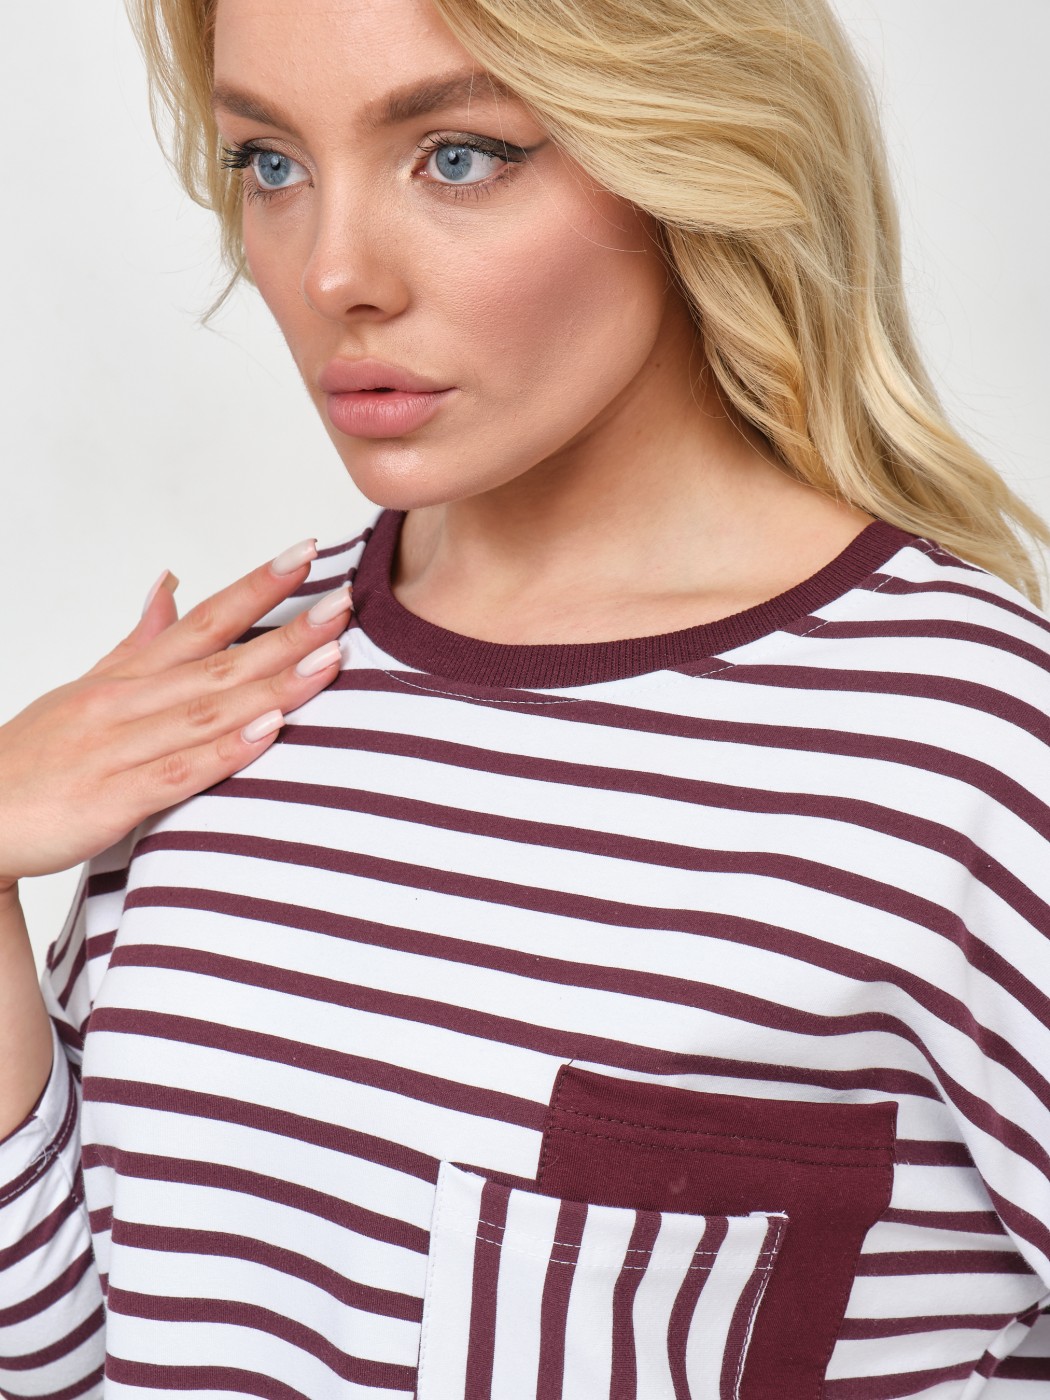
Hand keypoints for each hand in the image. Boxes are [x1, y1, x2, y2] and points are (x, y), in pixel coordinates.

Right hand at [0, 539, 351, 893]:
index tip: (306, 553)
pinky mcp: (111, 798)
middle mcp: (126, 702)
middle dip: (287, 631)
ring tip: (329, 658)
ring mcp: (118, 748)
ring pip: (209, 710)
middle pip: (219, 660)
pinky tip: (270, 730)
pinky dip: (226, 750)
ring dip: (273, 684)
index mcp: (128, 676)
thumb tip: (172, 583)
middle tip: (345, 603)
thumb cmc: (35, 757)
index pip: (203, 620)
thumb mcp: (86, 687)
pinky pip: (179, 772)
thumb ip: (139, 641)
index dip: (256, 587)